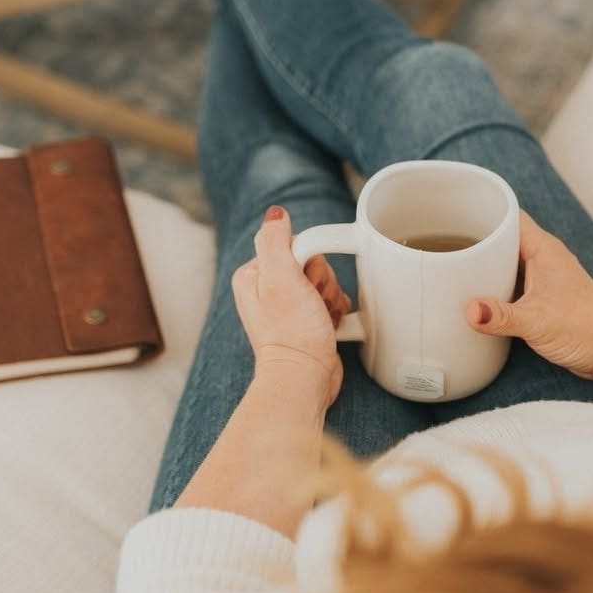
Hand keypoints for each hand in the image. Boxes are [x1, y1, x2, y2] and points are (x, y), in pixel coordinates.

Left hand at [232, 206, 352, 407]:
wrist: (305, 379)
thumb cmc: (292, 334)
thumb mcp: (280, 279)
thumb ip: (275, 240)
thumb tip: (276, 213)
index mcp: (255, 275)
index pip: (294, 245)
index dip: (310, 262)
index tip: (305, 285)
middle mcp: (268, 291)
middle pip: (313, 263)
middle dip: (323, 283)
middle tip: (313, 306)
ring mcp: (289, 308)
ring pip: (326, 283)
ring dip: (331, 300)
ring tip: (321, 320)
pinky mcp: (308, 322)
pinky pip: (331, 303)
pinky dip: (336, 313)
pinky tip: (329, 327)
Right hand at [465, 211, 592, 381]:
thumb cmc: (586, 329)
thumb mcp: (538, 321)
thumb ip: (501, 316)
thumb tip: (470, 311)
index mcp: (543, 250)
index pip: (508, 216)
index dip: (481, 213)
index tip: (453, 215)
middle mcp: (542, 258)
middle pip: (502, 239)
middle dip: (476, 242)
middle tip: (443, 247)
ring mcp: (542, 278)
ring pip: (505, 263)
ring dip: (484, 267)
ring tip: (451, 271)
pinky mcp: (541, 298)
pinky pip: (510, 283)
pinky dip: (493, 287)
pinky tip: (476, 297)